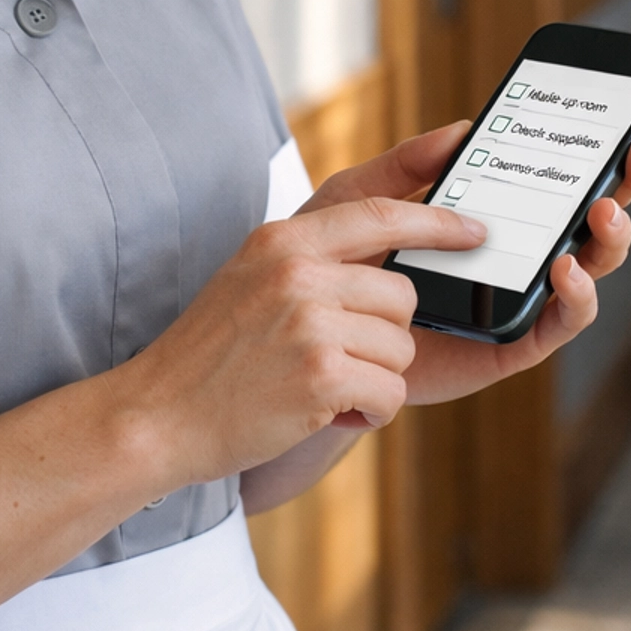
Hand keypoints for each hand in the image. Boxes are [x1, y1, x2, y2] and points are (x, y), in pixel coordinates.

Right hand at [123, 190, 486, 485]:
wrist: (157, 416)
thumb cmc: (211, 355)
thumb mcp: (251, 277)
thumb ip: (310, 257)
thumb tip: (385, 255)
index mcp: (283, 240)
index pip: (380, 214)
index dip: (436, 222)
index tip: (473, 231)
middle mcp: (298, 273)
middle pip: (403, 296)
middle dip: (387, 336)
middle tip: (339, 359)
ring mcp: (309, 323)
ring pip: (402, 348)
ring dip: (375, 379)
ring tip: (321, 388)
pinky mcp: (321, 377)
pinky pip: (391, 392)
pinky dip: (370, 413)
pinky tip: (326, 413)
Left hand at [299, 124, 630, 407]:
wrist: (307, 337)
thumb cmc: (333, 264)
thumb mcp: (361, 200)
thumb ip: (408, 165)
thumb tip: (465, 126)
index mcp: (488, 216)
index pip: (554, 182)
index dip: (597, 154)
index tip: (629, 122)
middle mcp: (514, 258)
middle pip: (588, 221)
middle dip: (626, 184)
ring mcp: (515, 302)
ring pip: (586, 270)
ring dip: (608, 240)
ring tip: (603, 211)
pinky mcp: (506, 346)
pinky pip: (554, 325)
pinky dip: (573, 297)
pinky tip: (566, 269)